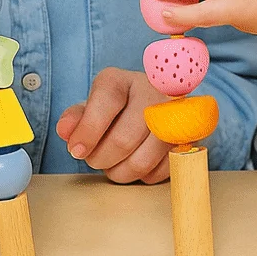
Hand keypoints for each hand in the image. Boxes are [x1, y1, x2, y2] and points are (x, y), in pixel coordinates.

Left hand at [56, 68, 172, 183]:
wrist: (158, 104)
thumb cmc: (119, 109)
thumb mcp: (94, 107)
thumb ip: (77, 117)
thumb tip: (65, 130)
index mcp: (122, 79)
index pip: (106, 101)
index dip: (88, 130)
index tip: (76, 150)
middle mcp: (153, 90)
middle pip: (123, 139)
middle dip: (101, 159)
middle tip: (95, 159)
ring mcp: (176, 113)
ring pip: (142, 161)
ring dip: (121, 172)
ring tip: (114, 164)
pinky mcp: (191, 136)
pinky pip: (161, 171)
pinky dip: (143, 175)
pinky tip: (137, 161)